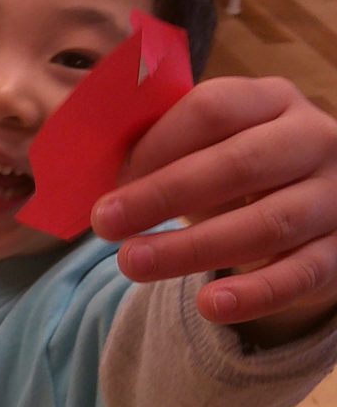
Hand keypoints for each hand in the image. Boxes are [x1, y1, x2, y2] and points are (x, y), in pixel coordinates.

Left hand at [92, 76, 336, 342]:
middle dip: (162, 195)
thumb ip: (162, 149)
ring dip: (192, 248)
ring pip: (267, 224)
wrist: (316, 210)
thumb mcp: (209, 148)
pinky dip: (255, 293)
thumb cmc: (239, 173)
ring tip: (132, 264)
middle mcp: (314, 140)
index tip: (110, 180)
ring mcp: (335, 197)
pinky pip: (302, 275)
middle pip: (238, 164)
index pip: (213, 109)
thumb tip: (93, 173)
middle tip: (103, 223)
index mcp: (272, 101)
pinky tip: (210, 306)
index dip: (156, 144)